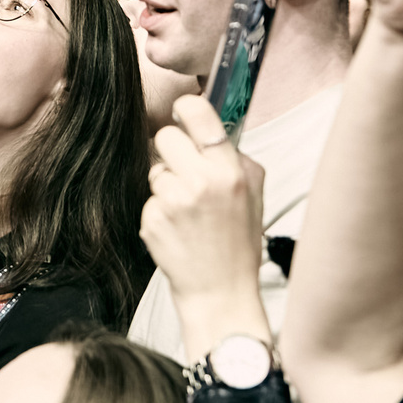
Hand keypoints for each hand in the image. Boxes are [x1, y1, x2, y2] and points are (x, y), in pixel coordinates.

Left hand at [142, 96, 270, 349]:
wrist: (220, 293)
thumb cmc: (239, 242)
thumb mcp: (255, 195)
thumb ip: (235, 157)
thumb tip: (210, 127)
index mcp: (230, 172)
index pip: (197, 113)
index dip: (185, 109)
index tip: (182, 114)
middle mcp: (200, 182)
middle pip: (165, 136)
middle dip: (172, 151)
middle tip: (185, 172)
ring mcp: (172, 202)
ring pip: (154, 169)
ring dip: (165, 183)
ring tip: (187, 210)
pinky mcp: (151, 220)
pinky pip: (148, 198)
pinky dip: (158, 210)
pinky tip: (176, 228)